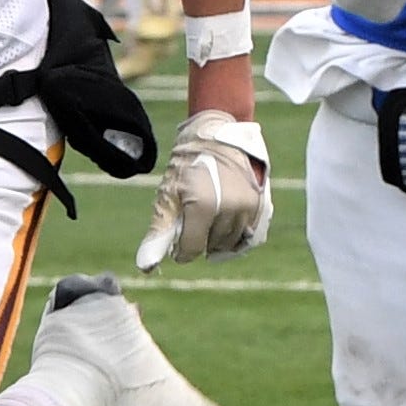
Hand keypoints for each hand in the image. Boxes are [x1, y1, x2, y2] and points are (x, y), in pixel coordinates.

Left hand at [135, 111, 271, 271]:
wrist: (215, 138)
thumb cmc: (186, 168)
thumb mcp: (167, 197)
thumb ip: (159, 233)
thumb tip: (145, 267)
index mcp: (204, 206)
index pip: (192, 249)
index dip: (180, 249)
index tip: (177, 235)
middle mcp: (230, 209)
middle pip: (210, 247)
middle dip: (199, 237)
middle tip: (193, 213)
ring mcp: (248, 207)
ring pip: (228, 242)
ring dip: (216, 236)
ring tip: (208, 212)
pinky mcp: (260, 206)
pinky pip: (246, 235)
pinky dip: (233, 233)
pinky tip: (223, 216)